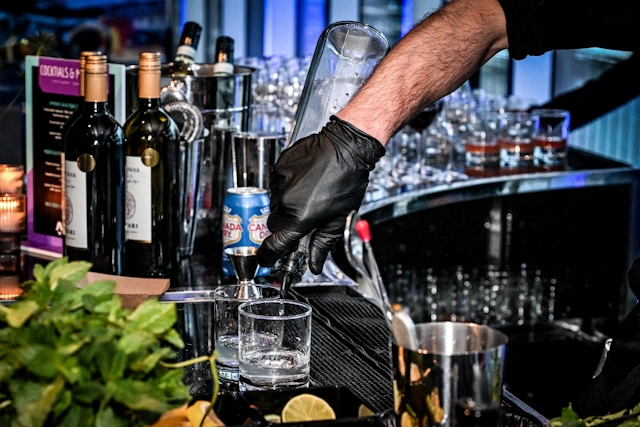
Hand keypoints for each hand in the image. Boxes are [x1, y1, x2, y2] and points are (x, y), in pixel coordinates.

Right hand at [257, 116, 384, 274]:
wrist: (347, 145)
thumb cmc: (348, 179)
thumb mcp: (339, 219)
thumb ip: (322, 244)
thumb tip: (314, 263)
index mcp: (300, 219)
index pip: (273, 246)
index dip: (268, 257)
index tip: (268, 260)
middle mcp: (285, 202)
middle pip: (273, 226)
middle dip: (284, 229)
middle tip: (302, 224)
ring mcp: (279, 183)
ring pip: (274, 205)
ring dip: (287, 208)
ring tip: (308, 198)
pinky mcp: (279, 168)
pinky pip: (276, 186)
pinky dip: (287, 189)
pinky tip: (304, 183)